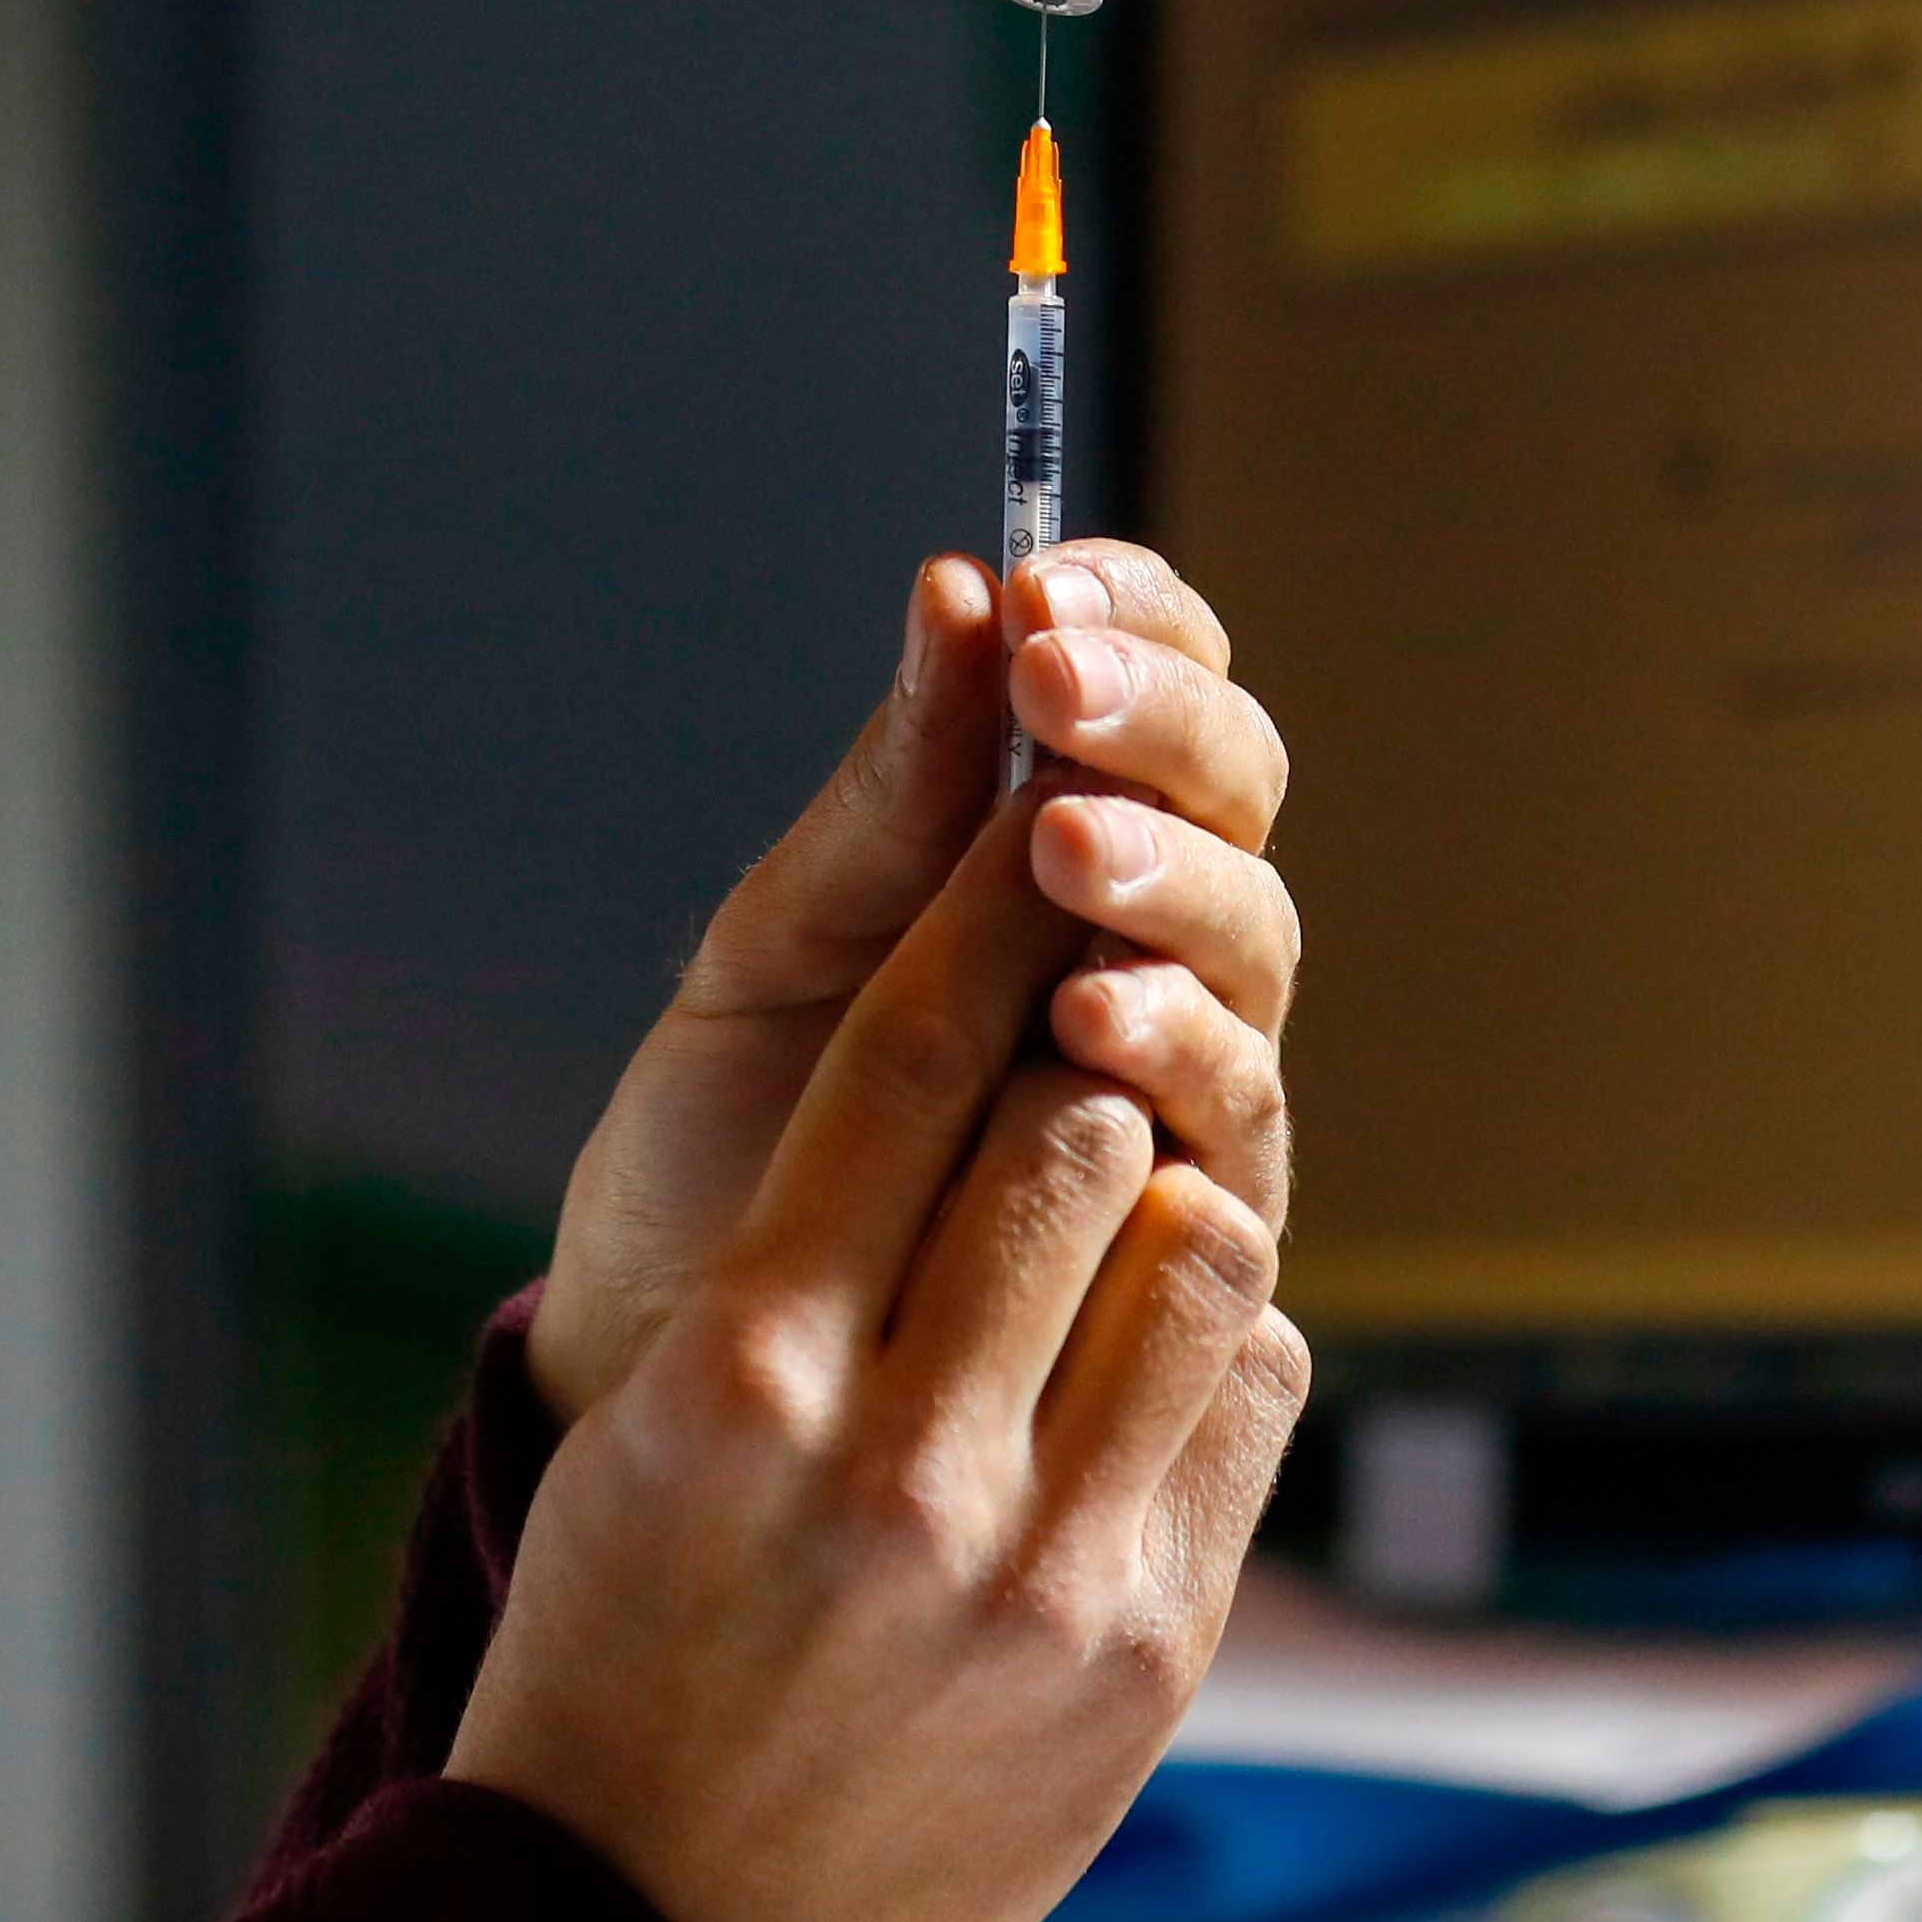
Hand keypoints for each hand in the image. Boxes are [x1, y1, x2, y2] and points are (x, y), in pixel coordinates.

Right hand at [446, 777, 1310, 1921]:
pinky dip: (1216, 1323)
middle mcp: (903, 1461)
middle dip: (1086, 1020)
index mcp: (746, 1380)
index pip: (894, 1069)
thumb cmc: (625, 1635)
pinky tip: (1154, 1320)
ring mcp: (1044, 1561)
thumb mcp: (652, 1434)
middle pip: (1063, 1127)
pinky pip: (1246, 1397)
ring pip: (1194, 1244)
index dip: (969, 910)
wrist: (649, 1914)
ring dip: (1171, 1166)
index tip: (1015, 801)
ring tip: (1126, 1149)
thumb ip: (794, 1264)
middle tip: (1090, 949)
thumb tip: (968, 1084)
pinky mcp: (1149, 1645)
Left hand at [524, 542, 1295, 1426]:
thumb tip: (963, 586)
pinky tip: (1088, 1014)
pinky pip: (1227, 1121)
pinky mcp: (1182, 1233)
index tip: (1047, 576)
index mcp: (1051, 860)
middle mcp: (1144, 958)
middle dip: (1154, 728)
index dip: (1136, 619)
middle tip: (1058, 686)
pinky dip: (1169, 1048)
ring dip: (1166, 878)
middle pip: (1235, 802)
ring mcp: (1176, 1091)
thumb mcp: (781, 942)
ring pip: (1249, 949)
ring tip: (1063, 846)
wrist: (672, 1345)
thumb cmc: (723, 1139)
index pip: (1159, 691)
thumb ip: (889, 793)